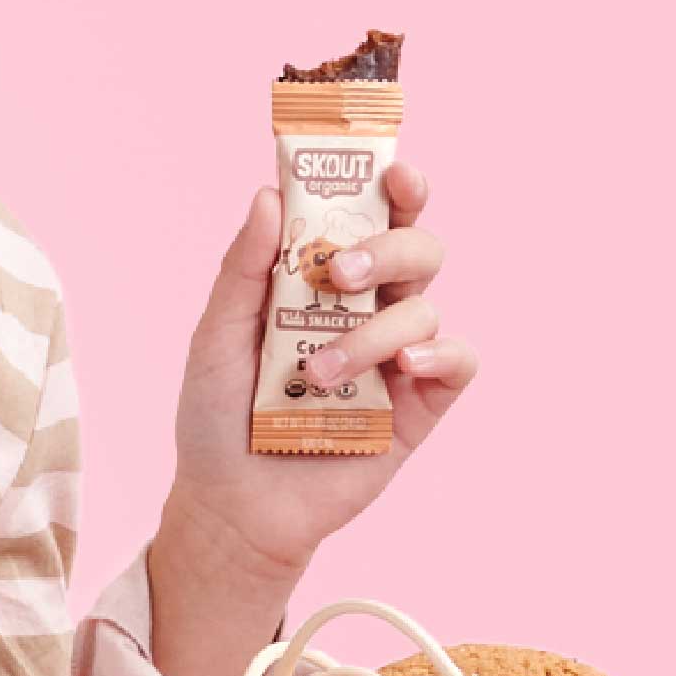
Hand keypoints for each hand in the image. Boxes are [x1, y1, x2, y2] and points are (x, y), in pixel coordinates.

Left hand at [165, 157, 476, 587]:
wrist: (233, 505)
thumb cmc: (219, 414)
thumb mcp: (217, 333)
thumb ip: (244, 267)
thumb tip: (267, 194)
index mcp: (323, 280)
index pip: (372, 215)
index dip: (392, 185)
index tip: (391, 169)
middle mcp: (369, 308)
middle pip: (416, 247)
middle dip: (388, 247)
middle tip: (340, 274)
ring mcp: (397, 357)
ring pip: (425, 306)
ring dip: (373, 330)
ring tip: (318, 373)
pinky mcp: (419, 407)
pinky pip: (458, 361)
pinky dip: (438, 353)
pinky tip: (402, 366)